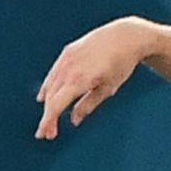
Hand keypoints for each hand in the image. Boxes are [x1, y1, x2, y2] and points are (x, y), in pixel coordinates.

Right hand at [35, 16, 156, 139]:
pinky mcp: (68, 52)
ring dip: (48, 103)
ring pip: (51, 85)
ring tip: (50, 119)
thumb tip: (74, 120)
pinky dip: (49, 87)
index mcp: (80, 79)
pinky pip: (54, 73)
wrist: (125, 36)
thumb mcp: (109, 87)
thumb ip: (89, 104)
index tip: (45, 135)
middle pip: (52, 97)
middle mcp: (69, 68)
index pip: (57, 104)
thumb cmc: (121, 64)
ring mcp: (67, 58)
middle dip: (49, 116)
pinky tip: (45, 97)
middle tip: (50, 133)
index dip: (48, 121)